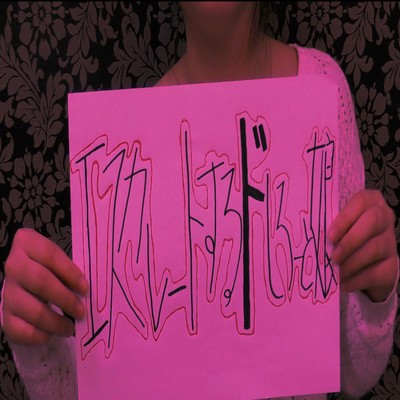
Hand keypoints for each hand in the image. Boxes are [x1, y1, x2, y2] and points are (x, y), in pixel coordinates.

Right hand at [2, 228, 87, 344]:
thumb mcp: (60, 260)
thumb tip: (86, 293)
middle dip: (65, 299)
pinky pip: (16, 329)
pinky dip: (36, 336)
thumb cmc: (52, 266)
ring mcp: (6, 290)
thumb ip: (70, 271)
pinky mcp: (3, 313)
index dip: (70, 272)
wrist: (27, 278)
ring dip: (54, 322)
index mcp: (27, 242)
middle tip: (81, 311)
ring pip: (30, 309)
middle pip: (40, 281)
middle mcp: (13, 265)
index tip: (85, 288)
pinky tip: (50, 335)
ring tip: (70, 327)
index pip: (50, 255)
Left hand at [329, 189, 398, 301]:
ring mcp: (390, 241)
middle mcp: (384, 217)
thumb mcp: (337, 225)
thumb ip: (328, 224)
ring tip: (336, 271)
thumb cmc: (343, 233)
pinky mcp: (392, 265)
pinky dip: (356, 280)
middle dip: (350, 241)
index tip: (330, 235)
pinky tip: (342, 284)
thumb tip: (310, 235)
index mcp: (369, 202)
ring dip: (352, 262)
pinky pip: (376, 272)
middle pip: (372, 222)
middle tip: (333, 256)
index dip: (346, 218)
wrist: (366, 259)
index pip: (361, 202)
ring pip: (375, 248)